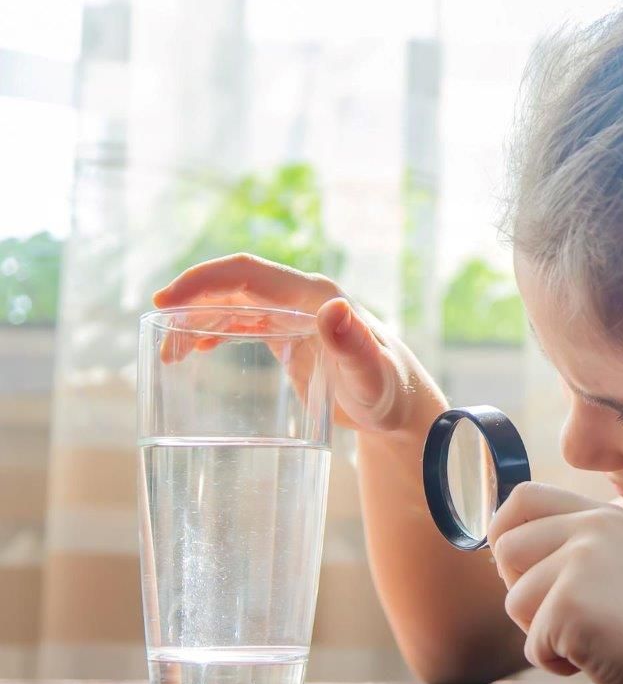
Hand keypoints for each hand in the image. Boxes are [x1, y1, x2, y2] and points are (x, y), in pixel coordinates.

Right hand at [152, 253, 441, 435]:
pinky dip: (217, 332)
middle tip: (159, 334)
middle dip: (191, 302)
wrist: (402, 408)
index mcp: (315, 296)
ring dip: (199, 320)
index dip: (203, 281)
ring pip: (234, 305)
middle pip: (234, 287)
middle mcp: (303, 299)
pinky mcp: (292, 337)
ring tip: (170, 351)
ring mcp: (296, 317)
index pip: (247, 274)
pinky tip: (198, 349)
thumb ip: (354, 345)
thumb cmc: (389, 393)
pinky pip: (245, 324)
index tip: (166, 303)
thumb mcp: (370, 374)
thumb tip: (335, 308)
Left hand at [487, 482, 622, 683]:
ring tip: (594, 637)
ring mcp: (577, 565)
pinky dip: (560, 663)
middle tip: (566, 616)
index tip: (513, 565)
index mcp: (601, 515)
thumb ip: (579, 547)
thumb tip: (508, 554)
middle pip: (505, 549)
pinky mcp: (569, 606)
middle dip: (523, 592)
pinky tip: (601, 656)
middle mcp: (587, 530)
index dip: (503, 529)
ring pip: (515, 602)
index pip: (523, 497)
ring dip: (544, 634)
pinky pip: (533, 646)